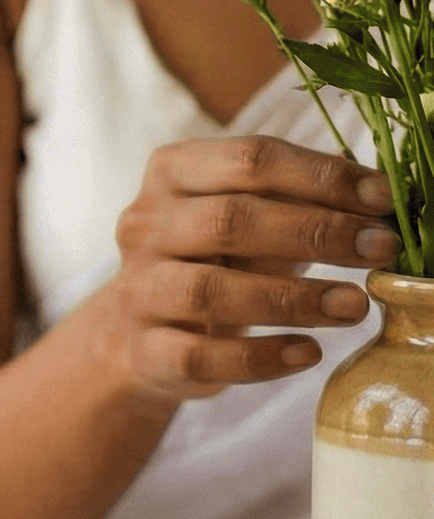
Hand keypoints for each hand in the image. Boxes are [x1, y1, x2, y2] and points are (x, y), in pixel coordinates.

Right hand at [108, 135, 398, 398]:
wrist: (145, 329)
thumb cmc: (214, 260)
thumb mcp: (249, 216)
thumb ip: (300, 197)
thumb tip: (376, 186)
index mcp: (172, 174)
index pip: (250, 160)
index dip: (321, 178)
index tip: (382, 199)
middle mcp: (144, 226)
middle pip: (228, 220)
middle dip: (316, 233)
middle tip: (380, 249)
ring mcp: (138, 289)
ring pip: (210, 291)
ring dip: (293, 299)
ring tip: (355, 306)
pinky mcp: (145, 350)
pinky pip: (199, 357)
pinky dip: (259, 358)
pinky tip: (308, 353)